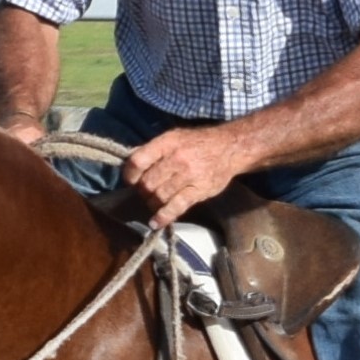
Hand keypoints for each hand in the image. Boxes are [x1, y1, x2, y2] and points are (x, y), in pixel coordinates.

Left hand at [118, 127, 243, 225]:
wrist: (230, 147)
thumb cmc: (198, 143)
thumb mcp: (175, 137)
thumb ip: (154, 150)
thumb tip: (131, 167)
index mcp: (168, 143)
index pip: (138, 161)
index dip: (129, 174)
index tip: (130, 180)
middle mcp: (177, 158)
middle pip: (147, 183)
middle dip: (142, 191)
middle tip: (146, 192)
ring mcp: (188, 176)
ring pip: (159, 196)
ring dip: (152, 203)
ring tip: (154, 202)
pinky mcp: (198, 191)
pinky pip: (176, 207)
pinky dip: (163, 217)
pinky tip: (155, 222)